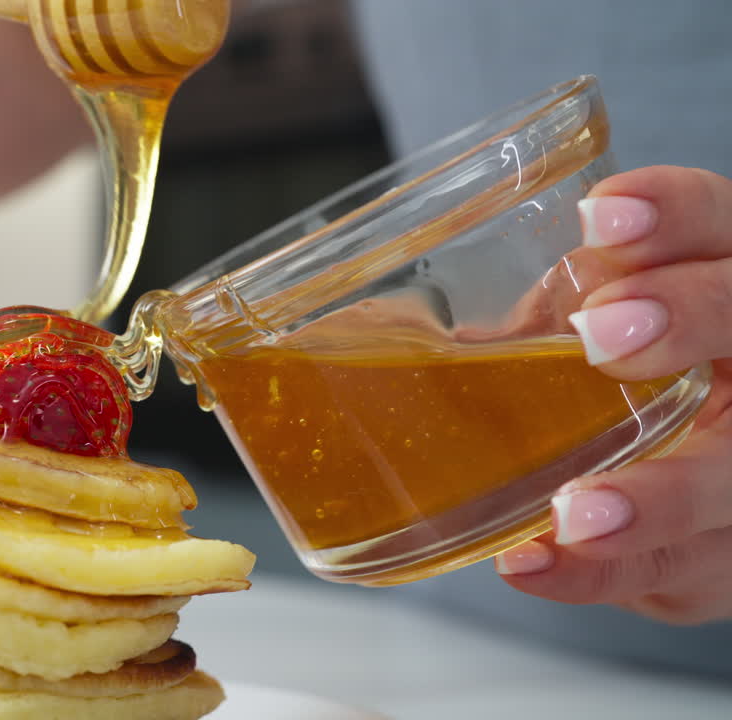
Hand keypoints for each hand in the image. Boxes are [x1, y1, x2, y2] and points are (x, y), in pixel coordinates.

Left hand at [494, 165, 731, 624]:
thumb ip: (534, 310)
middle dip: (691, 322)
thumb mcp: (584, 323)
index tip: (602, 215)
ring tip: (576, 509)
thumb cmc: (611, 383)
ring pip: (731, 480)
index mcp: (716, 285)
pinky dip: (596, 571)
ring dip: (656, 494)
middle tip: (601, 333)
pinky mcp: (714, 554)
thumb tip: (383, 318)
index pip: (720, 224)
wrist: (672, 489)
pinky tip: (533, 562)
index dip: (674, 214)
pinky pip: (670, 573)